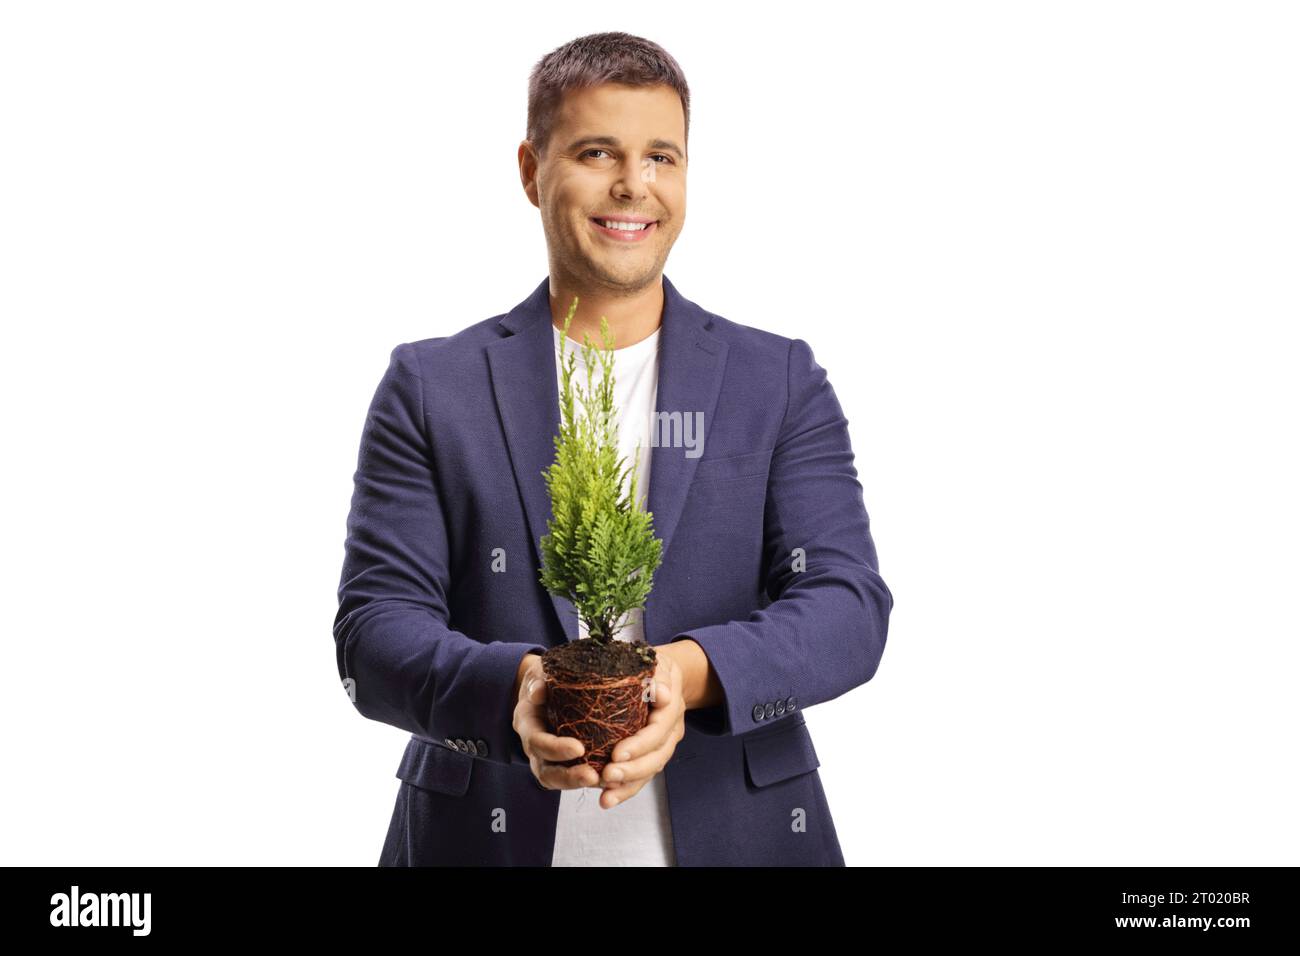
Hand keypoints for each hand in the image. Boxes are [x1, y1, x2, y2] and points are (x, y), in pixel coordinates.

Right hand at [512, 653, 600, 790]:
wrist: (542, 689)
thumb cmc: (543, 678)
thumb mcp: (538, 673)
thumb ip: (538, 680)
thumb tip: (539, 692)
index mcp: (527, 723)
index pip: (537, 742)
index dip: (555, 748)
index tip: (579, 748)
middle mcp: (534, 746)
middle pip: (545, 771)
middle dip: (568, 776)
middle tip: (592, 776)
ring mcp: (545, 757)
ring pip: (556, 779)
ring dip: (577, 783)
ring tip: (601, 782)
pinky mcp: (560, 762)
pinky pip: (568, 778)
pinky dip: (584, 781)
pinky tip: (606, 780)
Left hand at [596, 645, 686, 809]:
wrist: (665, 676)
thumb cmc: (654, 667)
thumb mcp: (657, 663)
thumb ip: (658, 676)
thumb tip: (662, 694)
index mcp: (671, 709)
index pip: (658, 730)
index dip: (640, 744)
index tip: (617, 754)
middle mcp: (670, 731)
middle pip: (656, 757)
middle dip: (632, 771)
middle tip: (607, 777)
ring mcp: (662, 745)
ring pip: (649, 771)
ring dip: (628, 787)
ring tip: (605, 797)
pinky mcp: (650, 755)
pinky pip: (641, 777)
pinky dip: (625, 790)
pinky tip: (606, 799)